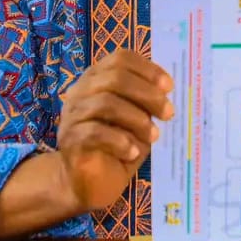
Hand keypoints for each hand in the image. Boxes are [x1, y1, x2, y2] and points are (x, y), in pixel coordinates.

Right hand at [54, 48, 173, 212]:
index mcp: (98, 78)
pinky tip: (133, 153)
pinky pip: (96, 133)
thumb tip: (166, 90)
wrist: (88, 181)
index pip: (120, 58)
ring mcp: (73, 114)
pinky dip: (120, 142)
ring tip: (153, 136)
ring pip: (106, 104)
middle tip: (168, 113)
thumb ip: (147, 100)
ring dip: (137, 120)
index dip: (148, 69)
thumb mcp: (138, 118)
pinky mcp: (70, 139)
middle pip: (116, 78)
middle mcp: (81, 90)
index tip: (169, 87)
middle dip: (148, 95)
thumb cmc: (117, 145)